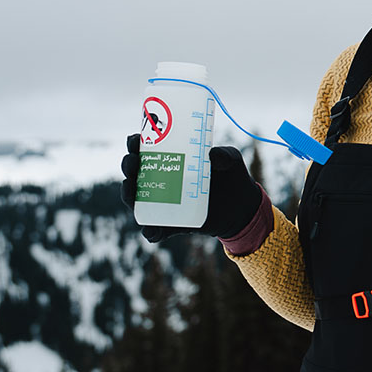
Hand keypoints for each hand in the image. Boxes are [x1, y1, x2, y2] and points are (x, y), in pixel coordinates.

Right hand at [121, 134, 262, 242]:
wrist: (242, 207)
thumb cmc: (231, 177)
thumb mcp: (230, 160)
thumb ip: (224, 155)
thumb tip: (213, 156)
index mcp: (172, 160)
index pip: (146, 150)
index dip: (135, 144)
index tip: (135, 139)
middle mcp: (162, 181)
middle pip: (134, 173)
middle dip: (128, 165)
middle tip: (133, 162)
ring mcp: (164, 203)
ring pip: (137, 200)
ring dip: (129, 194)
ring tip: (131, 190)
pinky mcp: (171, 224)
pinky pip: (155, 230)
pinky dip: (151, 232)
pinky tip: (152, 230)